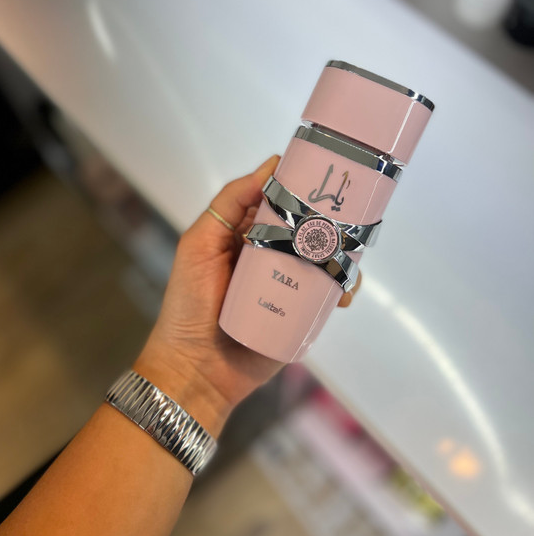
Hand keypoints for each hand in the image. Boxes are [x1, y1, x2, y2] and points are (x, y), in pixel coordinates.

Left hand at [135, 155, 360, 434]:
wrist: (196, 369)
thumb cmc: (188, 305)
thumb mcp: (199, 245)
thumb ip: (228, 203)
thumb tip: (270, 166)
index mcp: (247, 234)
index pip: (280, 201)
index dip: (303, 186)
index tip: (327, 173)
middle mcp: (270, 255)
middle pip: (309, 228)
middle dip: (330, 220)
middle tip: (345, 218)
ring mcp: (288, 284)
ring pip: (326, 259)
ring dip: (342, 254)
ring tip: (345, 258)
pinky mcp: (301, 313)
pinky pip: (329, 294)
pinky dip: (342, 288)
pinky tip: (341, 292)